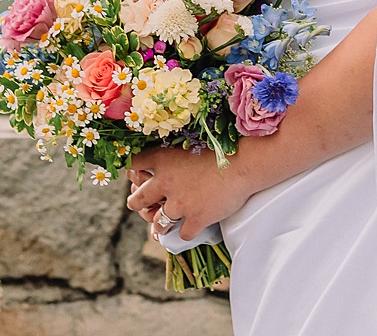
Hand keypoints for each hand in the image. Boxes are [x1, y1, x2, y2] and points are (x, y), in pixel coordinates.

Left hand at [124, 146, 254, 238]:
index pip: (133, 164)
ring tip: (162, 225)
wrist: (246, 162)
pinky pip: (182, 235)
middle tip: (138, 205)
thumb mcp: (193, 142)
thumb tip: (169, 163)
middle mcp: (166, 182)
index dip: (130, 170)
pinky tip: (190, 228)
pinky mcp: (195, 219)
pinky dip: (186, 232)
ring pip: (158, 222)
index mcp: (164, 159)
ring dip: (159, 225)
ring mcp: (180, 203)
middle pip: (137, 199)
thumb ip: (176, 154)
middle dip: (136, 203)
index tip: (132, 174)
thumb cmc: (224, 148)